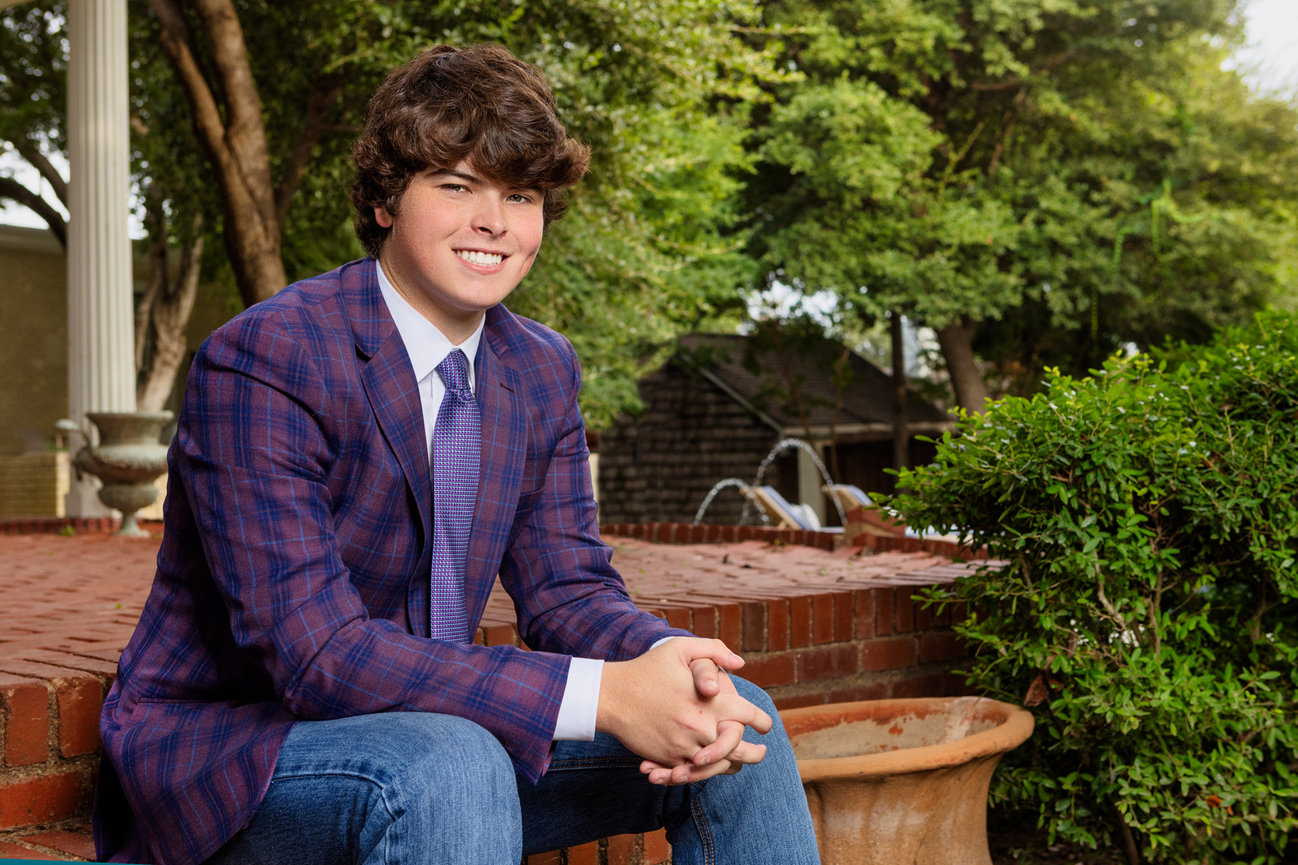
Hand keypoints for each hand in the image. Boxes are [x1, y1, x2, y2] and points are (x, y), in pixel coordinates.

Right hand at [597, 638, 770, 784]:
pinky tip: (710, 766)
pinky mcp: (668, 759)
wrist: (612, 696)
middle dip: (756, 753)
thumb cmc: (648, 668)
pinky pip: (692, 773)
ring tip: (739, 762)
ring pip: (718, 766)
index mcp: (710, 702)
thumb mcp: (680, 648)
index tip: (765, 725)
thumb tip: (740, 663)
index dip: (762, 721)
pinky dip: (703, 772)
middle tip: (762, 752)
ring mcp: (684, 747)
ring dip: (731, 765)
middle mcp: (701, 727)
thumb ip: (714, 650)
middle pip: (739, 750)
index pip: (748, 716)